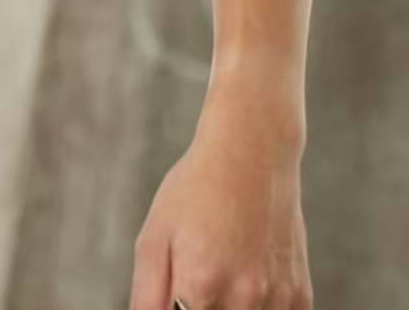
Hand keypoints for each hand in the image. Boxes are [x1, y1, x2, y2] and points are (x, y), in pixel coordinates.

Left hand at [129, 90, 312, 309]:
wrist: (252, 153)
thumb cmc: (195, 191)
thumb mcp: (155, 235)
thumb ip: (147, 295)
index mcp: (201, 285)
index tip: (179, 296)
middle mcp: (243, 299)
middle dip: (202, 307)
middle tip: (198, 281)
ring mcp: (277, 299)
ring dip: (230, 309)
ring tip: (223, 273)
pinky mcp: (300, 296)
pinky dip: (260, 308)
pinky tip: (248, 283)